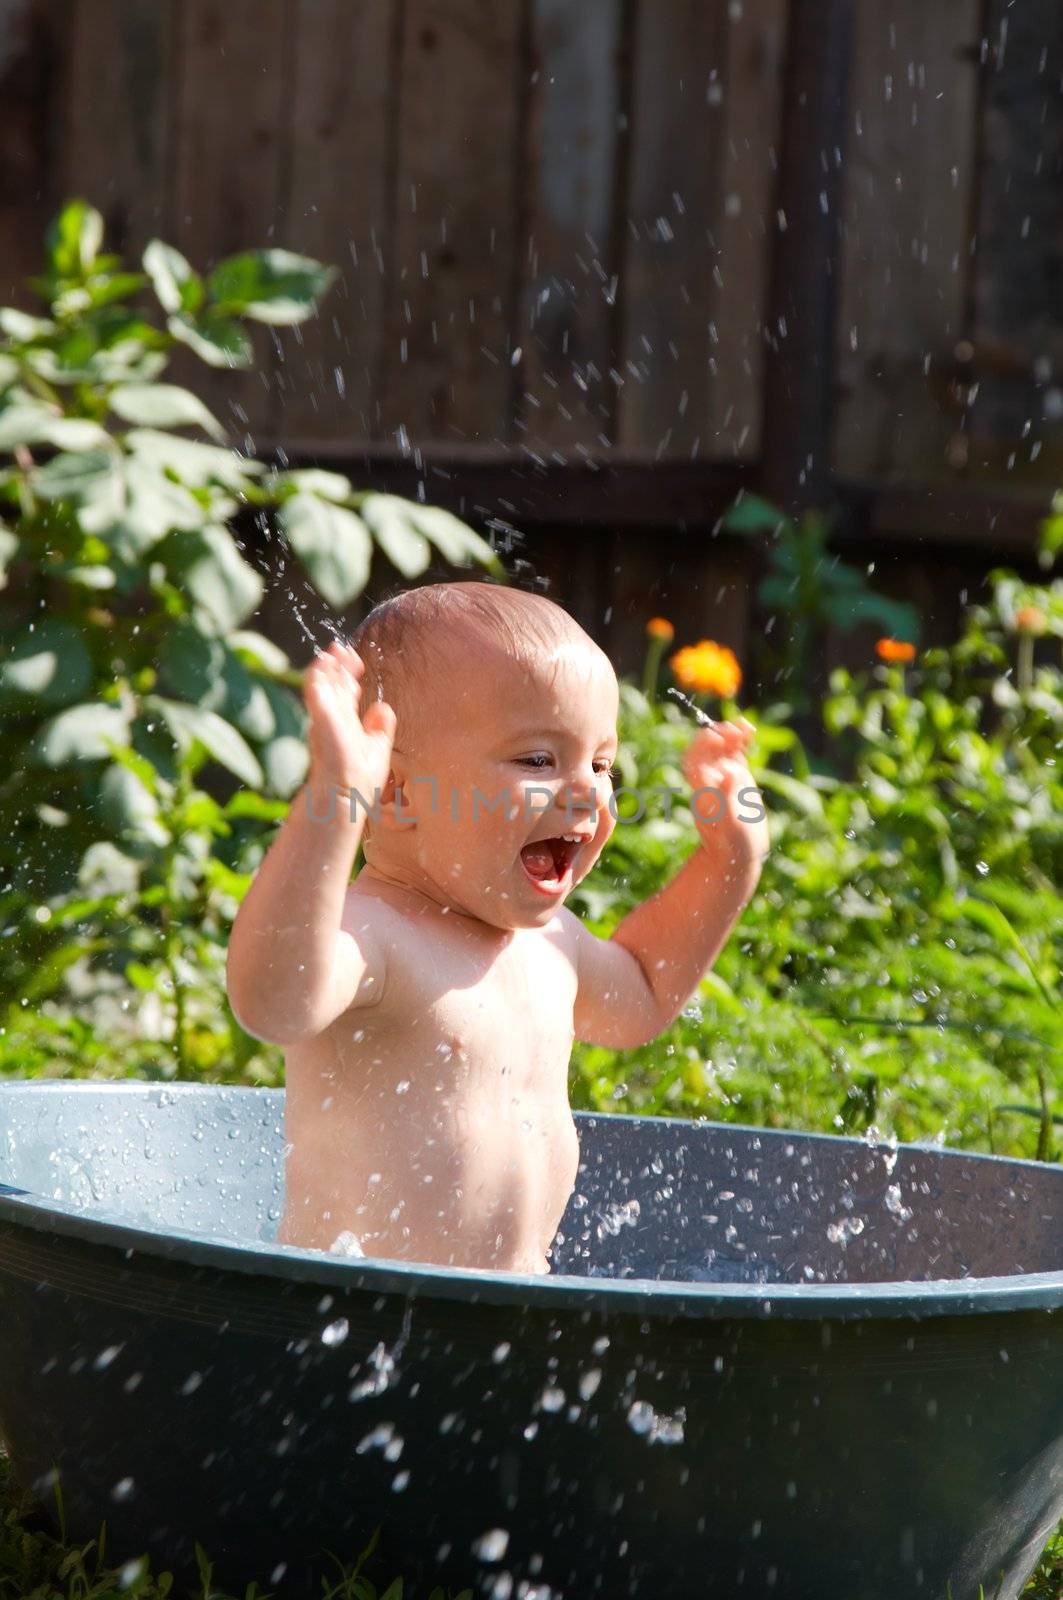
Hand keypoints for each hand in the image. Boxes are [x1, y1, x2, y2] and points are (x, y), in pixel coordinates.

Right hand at [304, 640, 395, 799]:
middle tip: (341, 647)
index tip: (355, 659)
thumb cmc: (359, 782)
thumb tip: (383, 707)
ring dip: (326, 665)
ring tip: (332, 650)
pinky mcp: (320, 720)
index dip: (348, 673)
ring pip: (321, 683)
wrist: (346, 798)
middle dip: (336, 664)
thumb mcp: (377, 749)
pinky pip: (315, 691)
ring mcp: (324, 719)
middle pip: (333, 683)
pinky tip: (323, 662)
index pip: (345, 691)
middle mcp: (332, 718)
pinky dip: (317, 675)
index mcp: (345, 722)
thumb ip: (379, 729)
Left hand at [682, 714, 768, 877]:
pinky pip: (736, 755)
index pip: (693, 759)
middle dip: (717, 735)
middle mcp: (710, 780)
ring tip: (744, 726)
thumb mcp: (729, 821)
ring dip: (730, 735)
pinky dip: (741, 741)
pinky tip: (749, 731)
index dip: (700, 745)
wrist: (738, 854)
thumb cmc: (730, 843)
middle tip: (732, 728)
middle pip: (707, 750)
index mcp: (701, 788)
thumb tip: (728, 772)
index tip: (713, 735)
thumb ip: (727, 796)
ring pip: (722, 749)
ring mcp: (724, 777)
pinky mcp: (739, 778)